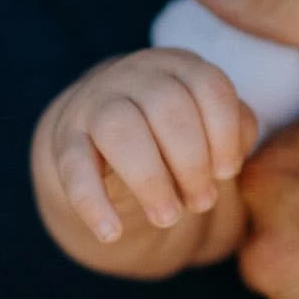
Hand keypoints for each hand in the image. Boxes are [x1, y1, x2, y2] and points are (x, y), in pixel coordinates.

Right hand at [32, 50, 255, 276]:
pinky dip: (92, 202)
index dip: (224, 132)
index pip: (208, 85)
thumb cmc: (173, 133)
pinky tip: (111, 233)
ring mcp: (94, 103)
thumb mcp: (208, 122)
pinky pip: (74, 167)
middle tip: (202, 203)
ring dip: (150, 179)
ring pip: (119, 129)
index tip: (228, 172)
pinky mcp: (64, 140)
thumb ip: (234, 130)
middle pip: (167, 107)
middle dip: (192, 163)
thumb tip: (231, 155)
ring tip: (168, 217)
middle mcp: (134, 75)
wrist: (100, 134)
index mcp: (178, 66)